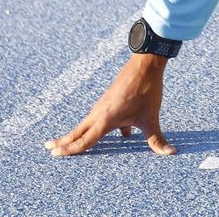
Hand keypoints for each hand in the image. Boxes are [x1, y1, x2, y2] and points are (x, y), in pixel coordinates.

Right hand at [44, 53, 175, 156]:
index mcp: (106, 119)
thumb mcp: (151, 118)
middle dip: (63, 141)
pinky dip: (98, 126)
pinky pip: (100, 117)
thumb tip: (170, 152)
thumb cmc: (146, 91)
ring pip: (88, 123)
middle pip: (78, 131)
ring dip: (78, 133)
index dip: (70, 149)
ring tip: (69, 142)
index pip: (84, 140)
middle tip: (48, 148)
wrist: (145, 64)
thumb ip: (157, 139)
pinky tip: (124, 133)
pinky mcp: (110, 98)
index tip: (55, 154)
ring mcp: (104, 104)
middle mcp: (100, 112)